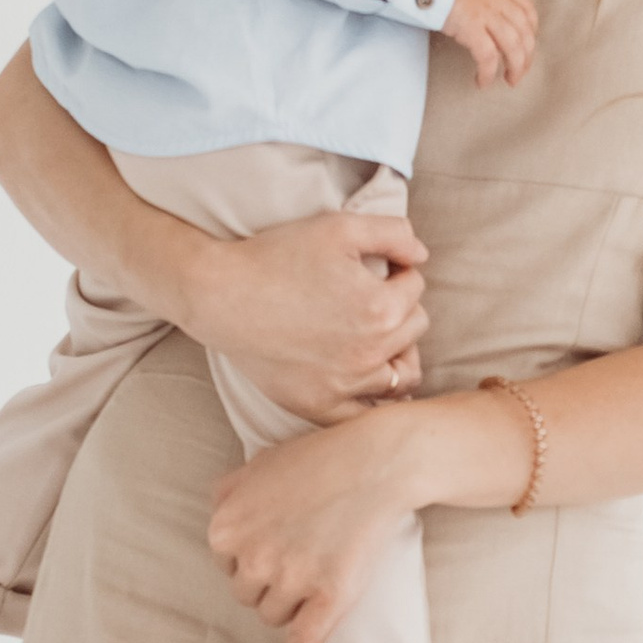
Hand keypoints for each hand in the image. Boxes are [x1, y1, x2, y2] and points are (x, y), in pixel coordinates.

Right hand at [182, 205, 428, 421]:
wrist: (220, 294)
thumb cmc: (276, 256)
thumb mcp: (339, 226)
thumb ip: (394, 234)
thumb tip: (422, 258)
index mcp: (381, 309)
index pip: (416, 288)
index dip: (397, 272)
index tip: (372, 269)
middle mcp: (370, 353)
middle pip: (414, 330)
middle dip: (400, 309)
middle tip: (368, 299)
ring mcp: (345, 384)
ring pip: (401, 376)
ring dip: (397, 353)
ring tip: (374, 338)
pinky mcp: (319, 405)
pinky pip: (366, 416)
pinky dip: (377, 403)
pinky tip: (371, 385)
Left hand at [207, 410, 420, 642]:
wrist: (376, 462)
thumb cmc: (318, 458)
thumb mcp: (257, 464)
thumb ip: (227, 494)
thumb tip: (219, 522)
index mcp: (226, 530)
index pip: (228, 567)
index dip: (254, 558)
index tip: (277, 548)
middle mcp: (253, 559)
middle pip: (247, 595)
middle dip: (268, 582)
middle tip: (299, 559)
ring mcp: (291, 580)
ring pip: (272, 616)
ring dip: (288, 605)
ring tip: (313, 577)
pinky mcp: (329, 595)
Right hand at [439, 0, 538, 87]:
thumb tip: (483, 1)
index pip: (528, 11)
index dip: (531, 32)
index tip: (527, 45)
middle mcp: (500, 0)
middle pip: (525, 33)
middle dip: (526, 56)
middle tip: (520, 71)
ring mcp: (487, 14)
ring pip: (513, 47)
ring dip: (515, 68)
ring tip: (509, 80)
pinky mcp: (471, 27)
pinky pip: (487, 57)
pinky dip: (488, 73)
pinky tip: (482, 81)